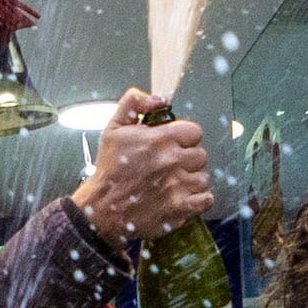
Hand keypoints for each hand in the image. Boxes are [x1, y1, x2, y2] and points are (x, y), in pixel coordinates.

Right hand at [68, 90, 213, 246]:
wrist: (101, 207)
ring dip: (192, 180)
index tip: (175, 145)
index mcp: (160, 139)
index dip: (185, 138)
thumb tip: (160, 99)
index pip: (195, 131)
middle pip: (200, 155)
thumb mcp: (113, 128)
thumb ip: (134, 103)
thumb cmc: (108, 169)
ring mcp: (178, 186)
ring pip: (203, 177)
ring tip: (174, 183)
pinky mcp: (180, 208)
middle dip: (187, 159)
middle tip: (171, 166)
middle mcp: (173, 161)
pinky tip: (185, 197)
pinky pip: (206, 199)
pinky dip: (199, 199)